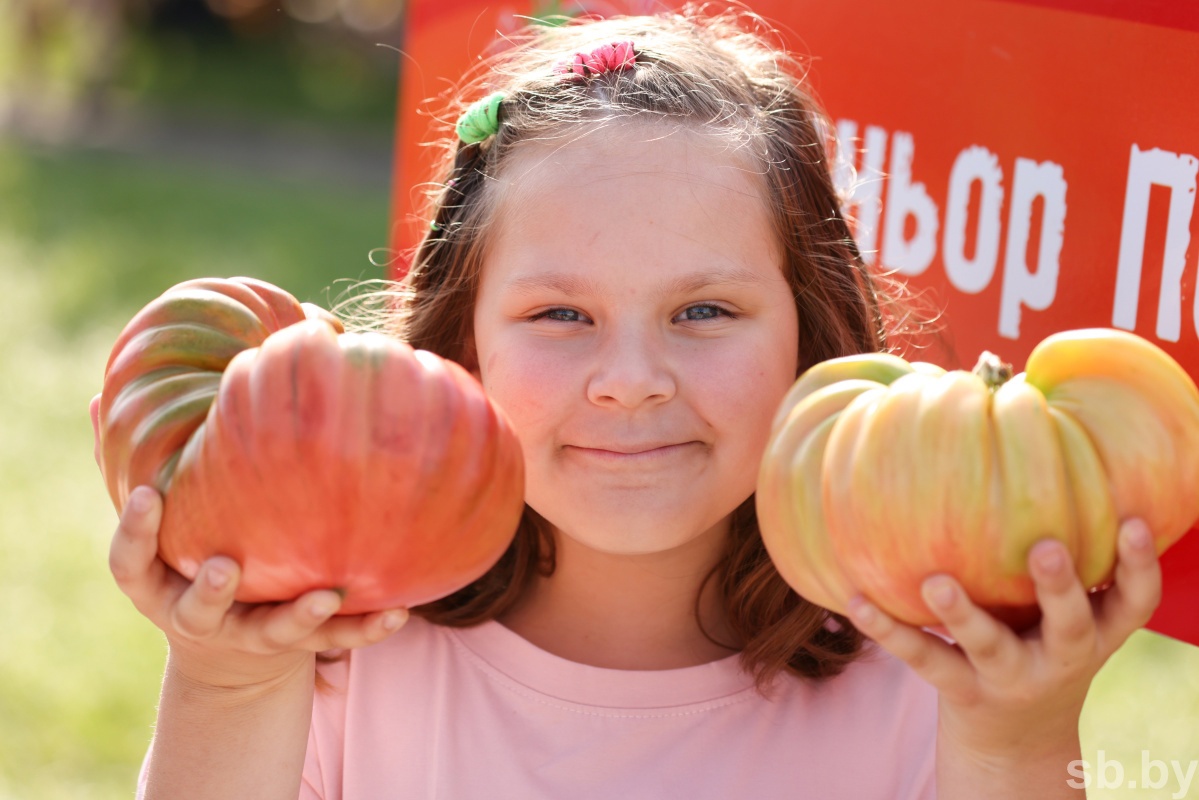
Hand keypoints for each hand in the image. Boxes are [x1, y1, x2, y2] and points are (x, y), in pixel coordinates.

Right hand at [93, 394, 408, 689]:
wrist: (230, 652)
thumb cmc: (190, 557)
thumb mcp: (158, 529)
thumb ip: (134, 469)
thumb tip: (101, 395)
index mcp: (156, 583)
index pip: (129, 562)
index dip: (133, 531)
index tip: (146, 495)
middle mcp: (198, 615)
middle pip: (198, 610)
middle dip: (210, 591)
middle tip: (224, 568)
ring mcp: (250, 633)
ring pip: (273, 632)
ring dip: (299, 615)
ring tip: (328, 593)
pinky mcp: (299, 644)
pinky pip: (335, 638)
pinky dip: (365, 627)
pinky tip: (397, 611)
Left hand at [845, 520, 1161, 763]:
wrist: (1017, 742)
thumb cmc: (1041, 644)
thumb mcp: (1068, 615)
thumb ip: (1064, 562)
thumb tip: (1026, 457)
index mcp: (1098, 633)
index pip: (1135, 600)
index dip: (1138, 563)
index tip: (1132, 521)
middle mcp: (1061, 657)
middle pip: (1070, 625)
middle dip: (1059, 587)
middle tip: (1047, 548)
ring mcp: (1009, 677)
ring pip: (988, 645)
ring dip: (962, 614)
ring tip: (936, 583)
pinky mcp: (962, 690)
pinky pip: (921, 657)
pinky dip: (887, 629)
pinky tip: (856, 601)